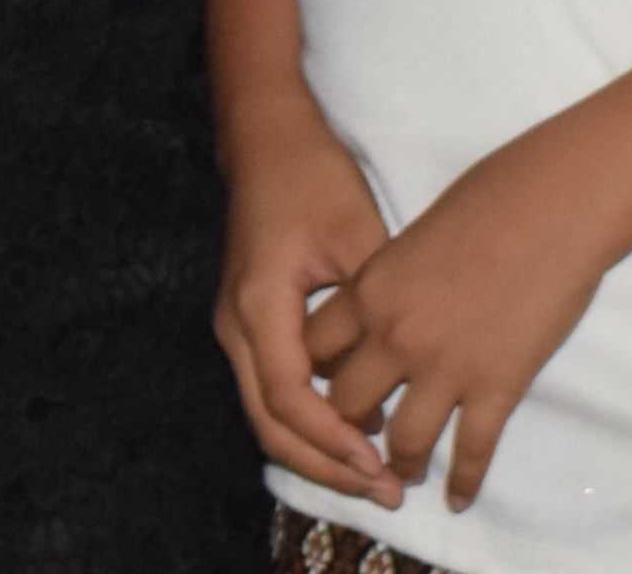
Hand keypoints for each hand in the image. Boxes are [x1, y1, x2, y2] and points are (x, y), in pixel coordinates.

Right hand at [215, 93, 400, 501]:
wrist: (268, 141)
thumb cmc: (314, 178)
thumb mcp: (357, 234)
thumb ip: (372, 305)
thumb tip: (395, 369)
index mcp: (259, 304)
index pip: (289, 397)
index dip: (333, 438)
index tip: (380, 462)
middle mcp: (236, 326)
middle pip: (269, 424)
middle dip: (325, 466)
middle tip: (384, 490)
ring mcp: (236, 329)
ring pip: (267, 416)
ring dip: (316, 451)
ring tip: (374, 475)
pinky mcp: (248, 326)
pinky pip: (272, 394)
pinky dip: (308, 424)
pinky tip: (357, 434)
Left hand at [306, 122, 623, 513]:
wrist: (554, 204)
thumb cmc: (489, 197)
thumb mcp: (414, 233)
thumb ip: (390, 277)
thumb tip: (384, 300)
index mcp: (369, 289)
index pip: (314, 349)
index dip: (317, 372)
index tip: (329, 382)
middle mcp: (395, 336)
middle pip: (345, 404)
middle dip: (349, 424)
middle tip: (361, 436)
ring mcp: (446, 366)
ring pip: (403, 441)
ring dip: (401, 463)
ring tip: (405, 475)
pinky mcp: (496, 385)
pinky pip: (472, 450)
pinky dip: (463, 482)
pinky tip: (458, 497)